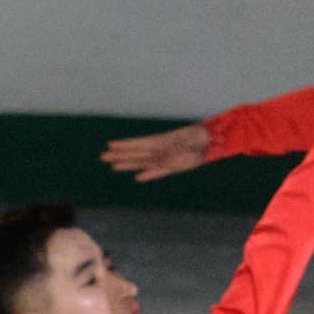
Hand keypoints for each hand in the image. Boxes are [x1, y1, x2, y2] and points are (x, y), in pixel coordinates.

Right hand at [100, 124, 223, 179]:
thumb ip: (183, 142)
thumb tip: (171, 151)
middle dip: (120, 155)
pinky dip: (148, 175)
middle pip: (135, 154)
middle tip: (103, 157)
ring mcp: (164, 159)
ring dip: (128, 165)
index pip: (139, 144)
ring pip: (142, 163)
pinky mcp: (172, 167)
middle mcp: (159, 150)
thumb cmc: (200, 136)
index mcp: (162, 142)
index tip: (110, 145)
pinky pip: (157, 172)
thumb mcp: (192, 137)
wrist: (210, 142)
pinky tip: (137, 177)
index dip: (125, 145)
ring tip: (114, 167)